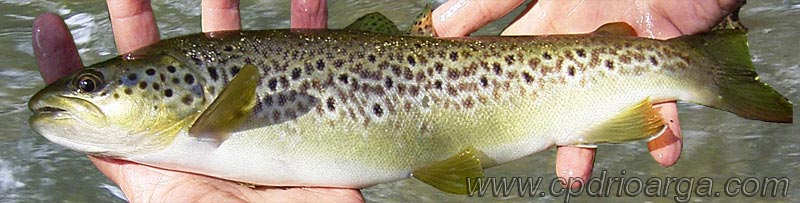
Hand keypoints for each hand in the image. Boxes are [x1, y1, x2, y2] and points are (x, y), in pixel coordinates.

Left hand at [33, 0, 361, 201]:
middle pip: (169, 61)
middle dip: (141, 20)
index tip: (49, 26)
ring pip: (235, 45)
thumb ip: (123, 158)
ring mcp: (253, 113)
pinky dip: (311, 17)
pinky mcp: (303, 108)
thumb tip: (56, 116)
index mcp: (167, 144)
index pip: (112, 100)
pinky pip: (310, 50)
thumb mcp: (160, 194)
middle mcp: (204, 124)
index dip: (77, 62)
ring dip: (224, 7)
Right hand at [432, 0, 739, 187]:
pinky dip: (663, 129)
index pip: (518, 70)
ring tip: (574, 172)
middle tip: (528, 163)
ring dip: (593, 142)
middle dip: (551, 135)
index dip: (502, 99)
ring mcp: (625, 56)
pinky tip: (662, 152)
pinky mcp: (666, 57)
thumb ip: (489, 2)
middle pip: (563, 101)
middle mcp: (584, 49)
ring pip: (607, 109)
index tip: (480, 129)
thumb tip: (437, 25)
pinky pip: (669, 101)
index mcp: (551, 31)